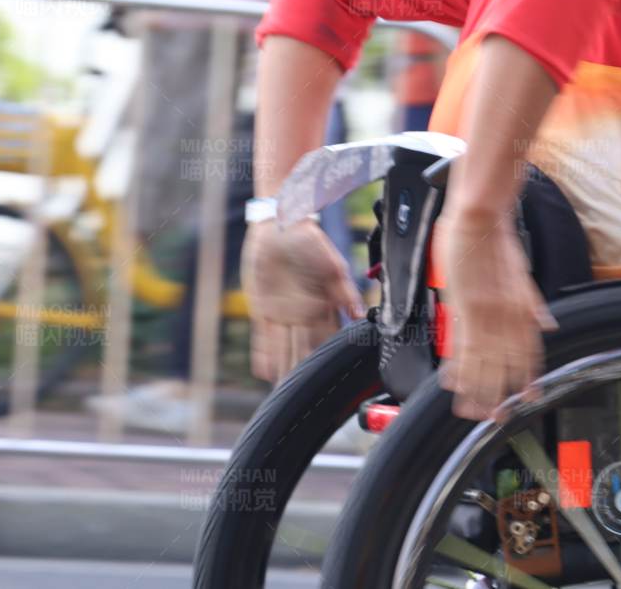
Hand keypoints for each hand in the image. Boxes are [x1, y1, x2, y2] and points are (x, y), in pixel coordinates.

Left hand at [241, 216, 364, 383]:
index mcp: (324, 305)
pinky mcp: (263, 308)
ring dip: (284, 368)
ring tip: (284, 390)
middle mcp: (305, 313)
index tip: (329, 380)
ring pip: (284, 347)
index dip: (326, 357)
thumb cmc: (310, 239)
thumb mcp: (331, 262)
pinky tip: (264, 372)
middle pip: (304, 348)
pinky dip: (263, 354)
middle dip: (303, 370)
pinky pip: (263, 337)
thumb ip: (344, 288)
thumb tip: (358, 311)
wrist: (280, 223)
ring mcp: (283, 313)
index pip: (327, 338)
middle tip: (305, 397)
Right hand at [434, 206, 557, 421]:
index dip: (528, 377)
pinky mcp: (465, 309)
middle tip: (497, 417)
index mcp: (522, 308)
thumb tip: (548, 324)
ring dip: (478, 389)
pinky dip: (458, 367)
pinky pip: (463, 346)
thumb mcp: (523, 275)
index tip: (528, 398)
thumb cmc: (498, 241)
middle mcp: (508, 315)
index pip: (529, 351)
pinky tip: (452, 383)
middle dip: (502, 393)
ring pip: (484, 362)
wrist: (481, 217)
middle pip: (506, 364)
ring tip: (472, 411)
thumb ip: (533, 304)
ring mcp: (487, 314)